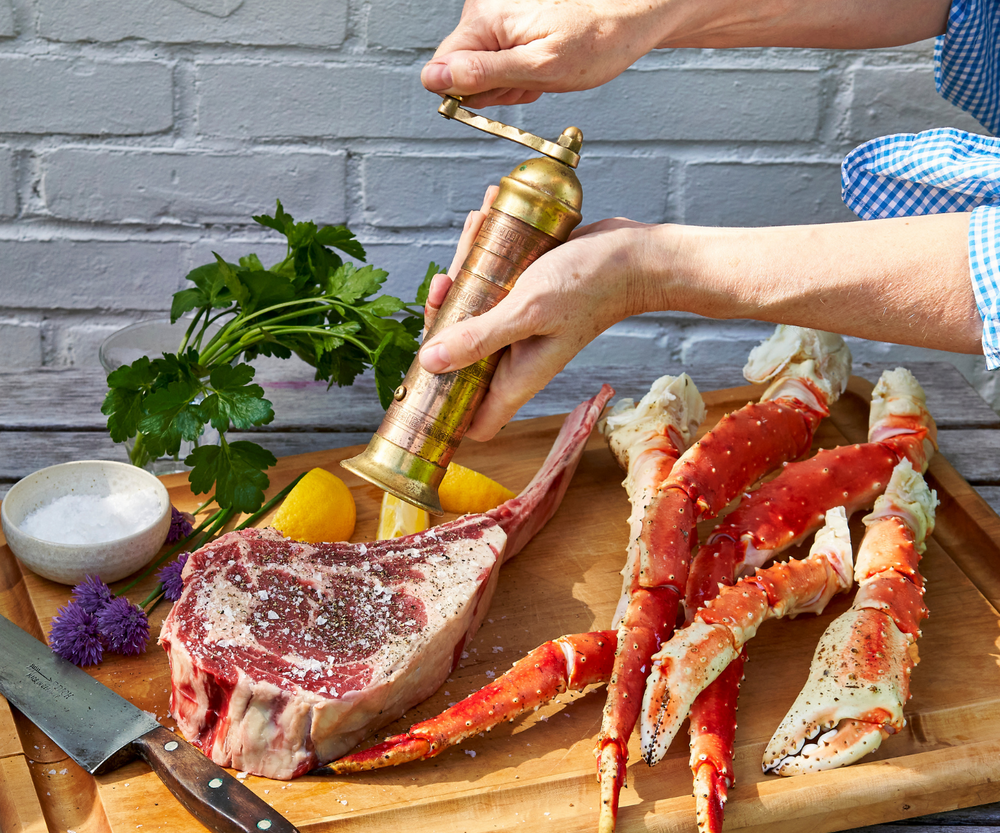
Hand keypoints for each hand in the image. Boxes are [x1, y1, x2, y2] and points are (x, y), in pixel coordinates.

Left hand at [420, 216, 653, 439]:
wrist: (635, 256)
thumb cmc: (590, 286)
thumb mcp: (527, 311)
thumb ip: (478, 339)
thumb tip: (429, 363)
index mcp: (516, 377)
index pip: (473, 420)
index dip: (444, 409)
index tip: (420, 377)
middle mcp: (515, 358)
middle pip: (458, 356)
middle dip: (443, 317)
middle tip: (445, 281)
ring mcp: (519, 328)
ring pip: (471, 311)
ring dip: (463, 271)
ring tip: (474, 228)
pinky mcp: (524, 298)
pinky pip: (490, 282)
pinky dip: (484, 252)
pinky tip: (486, 216)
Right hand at [421, 0, 667, 107]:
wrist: (633, 14)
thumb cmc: (596, 39)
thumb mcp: (538, 69)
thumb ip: (482, 75)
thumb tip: (435, 80)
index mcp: (485, 16)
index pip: (442, 68)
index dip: (469, 92)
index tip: (503, 93)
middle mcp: (484, 7)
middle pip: (464, 67)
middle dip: (496, 86)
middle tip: (532, 82)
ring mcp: (499, 10)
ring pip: (485, 64)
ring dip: (512, 79)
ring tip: (543, 71)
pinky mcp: (512, 15)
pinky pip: (502, 52)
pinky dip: (522, 66)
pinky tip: (544, 62)